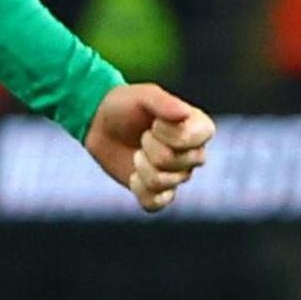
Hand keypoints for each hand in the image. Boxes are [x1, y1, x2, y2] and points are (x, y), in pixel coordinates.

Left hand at [84, 82, 214, 211]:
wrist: (101, 124)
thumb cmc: (126, 104)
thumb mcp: (143, 95)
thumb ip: (162, 102)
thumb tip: (184, 113)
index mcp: (199, 129)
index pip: (189, 140)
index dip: (165, 133)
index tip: (154, 123)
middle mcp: (195, 154)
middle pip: (174, 162)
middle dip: (149, 147)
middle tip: (143, 135)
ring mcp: (178, 176)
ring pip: (162, 182)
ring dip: (140, 165)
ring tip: (137, 152)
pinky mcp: (161, 193)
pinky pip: (155, 203)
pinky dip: (139, 190)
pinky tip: (133, 176)